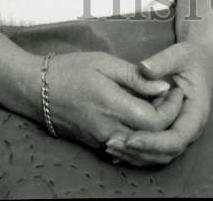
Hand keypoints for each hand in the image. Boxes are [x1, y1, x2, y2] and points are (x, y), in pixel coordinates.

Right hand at [47, 51, 183, 150]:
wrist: (37, 91)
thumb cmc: (71, 69)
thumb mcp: (104, 63)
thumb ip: (135, 77)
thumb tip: (163, 87)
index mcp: (113, 106)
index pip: (155, 121)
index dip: (171, 108)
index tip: (175, 89)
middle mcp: (110, 130)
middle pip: (152, 138)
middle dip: (168, 119)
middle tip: (171, 97)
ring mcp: (103, 140)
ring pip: (141, 147)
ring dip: (156, 130)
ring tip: (160, 105)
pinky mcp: (97, 144)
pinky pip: (127, 148)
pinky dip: (141, 136)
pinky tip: (142, 117)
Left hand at [104, 43, 212, 166]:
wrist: (198, 62)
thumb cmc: (190, 58)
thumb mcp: (179, 55)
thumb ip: (163, 62)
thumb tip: (144, 68)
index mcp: (195, 114)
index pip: (176, 139)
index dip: (153, 142)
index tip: (130, 138)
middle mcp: (189, 130)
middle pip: (165, 153)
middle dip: (140, 151)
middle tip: (112, 144)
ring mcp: (178, 133)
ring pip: (158, 156)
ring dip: (135, 155)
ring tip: (109, 145)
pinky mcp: (167, 133)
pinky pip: (152, 150)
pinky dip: (135, 152)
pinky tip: (114, 148)